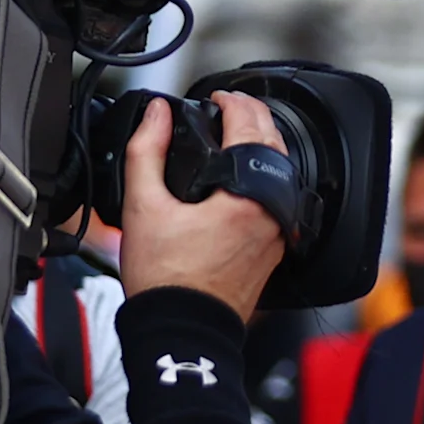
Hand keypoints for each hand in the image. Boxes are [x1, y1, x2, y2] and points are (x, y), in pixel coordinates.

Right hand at [118, 93, 289, 319]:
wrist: (183, 327)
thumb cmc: (165, 278)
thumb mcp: (142, 205)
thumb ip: (147, 150)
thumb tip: (156, 113)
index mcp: (246, 197)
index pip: (250, 127)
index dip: (232, 102)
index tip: (215, 96)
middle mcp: (273, 213)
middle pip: (273, 146)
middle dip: (252, 117)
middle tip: (228, 106)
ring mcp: (279, 232)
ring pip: (281, 173)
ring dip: (261, 146)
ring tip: (235, 133)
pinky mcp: (275, 247)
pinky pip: (278, 199)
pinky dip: (263, 177)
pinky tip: (241, 175)